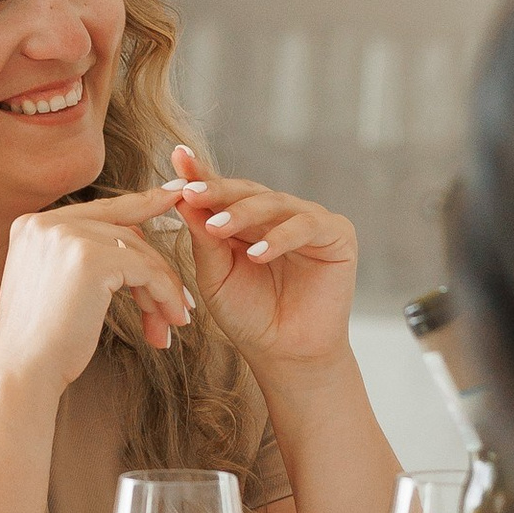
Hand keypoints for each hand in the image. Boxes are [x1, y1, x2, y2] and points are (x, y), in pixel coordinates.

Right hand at [0, 191, 193, 402]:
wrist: (22, 373)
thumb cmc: (40, 344)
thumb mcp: (55, 286)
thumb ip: (80, 256)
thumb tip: (133, 244)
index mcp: (32, 225)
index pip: (99, 210)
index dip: (140, 203)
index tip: (171, 195)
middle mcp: (46, 222)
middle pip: (124, 232)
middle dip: (156, 270)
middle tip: (178, 307)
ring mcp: (67, 236)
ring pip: (139, 252)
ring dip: (163, 288)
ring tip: (174, 322)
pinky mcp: (90, 258)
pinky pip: (146, 270)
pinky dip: (164, 295)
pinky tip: (169, 321)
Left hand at [162, 146, 358, 373]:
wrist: (285, 355)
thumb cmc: (248, 316)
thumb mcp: (216, 275)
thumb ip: (203, 238)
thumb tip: (181, 196)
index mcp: (247, 220)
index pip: (223, 191)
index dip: (201, 174)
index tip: (176, 157)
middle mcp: (279, 214)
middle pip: (246, 191)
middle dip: (216, 191)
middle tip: (190, 193)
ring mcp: (309, 221)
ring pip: (274, 203)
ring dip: (243, 213)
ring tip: (216, 228)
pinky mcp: (337, 235)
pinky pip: (306, 226)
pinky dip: (280, 238)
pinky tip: (257, 255)